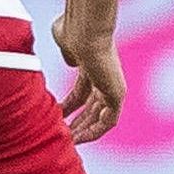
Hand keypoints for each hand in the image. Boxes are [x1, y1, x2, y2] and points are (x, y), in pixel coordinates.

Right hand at [51, 10, 122, 143]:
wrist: (84, 32)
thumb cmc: (72, 31)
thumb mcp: (65, 41)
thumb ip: (68, 53)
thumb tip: (71, 62)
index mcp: (92, 64)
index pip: (82, 92)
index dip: (69, 106)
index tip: (55, 116)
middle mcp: (104, 76)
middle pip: (92, 106)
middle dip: (77, 122)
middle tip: (63, 135)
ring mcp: (112, 85)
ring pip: (100, 116)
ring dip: (85, 130)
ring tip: (69, 142)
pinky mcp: (117, 94)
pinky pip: (109, 120)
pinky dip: (95, 131)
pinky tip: (79, 138)